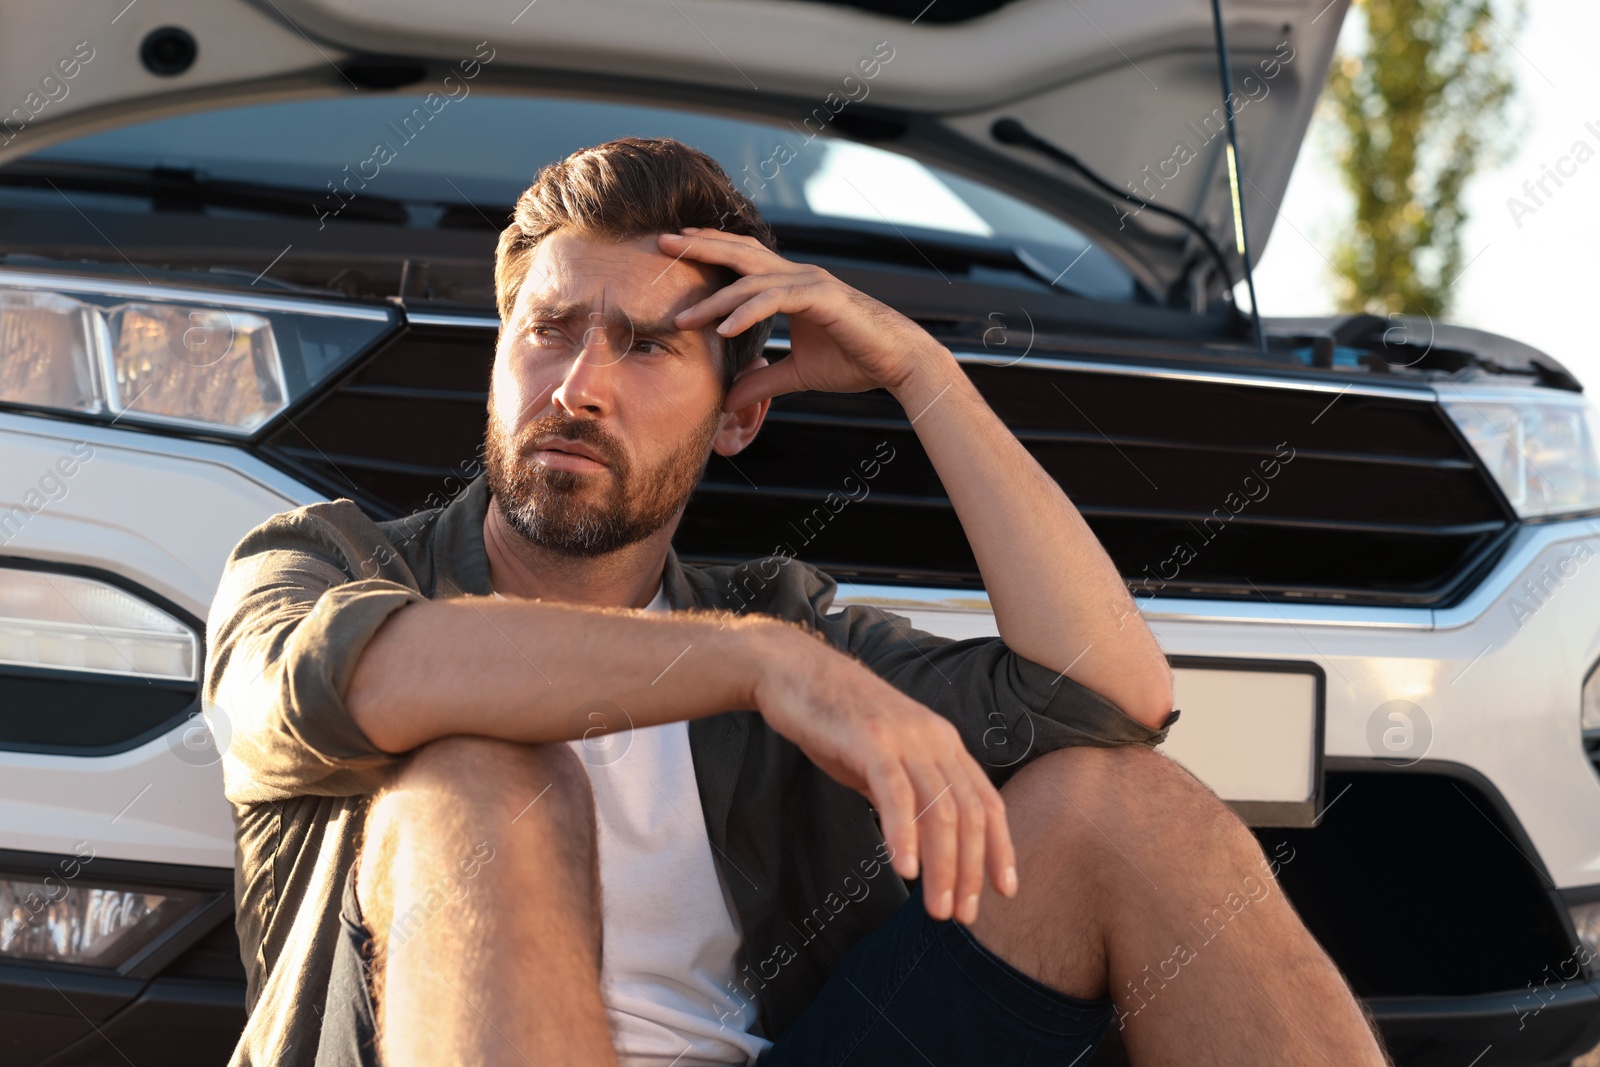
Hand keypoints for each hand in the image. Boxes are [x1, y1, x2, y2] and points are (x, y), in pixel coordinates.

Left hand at [659, 228, 952, 412]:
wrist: (898, 363)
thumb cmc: (855, 362)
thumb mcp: (798, 375)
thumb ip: (763, 382)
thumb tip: (729, 400)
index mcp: (792, 286)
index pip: (743, 261)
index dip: (709, 252)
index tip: (674, 251)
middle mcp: (798, 276)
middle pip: (740, 254)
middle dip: (699, 248)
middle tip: (661, 243)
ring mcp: (810, 283)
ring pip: (751, 281)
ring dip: (714, 300)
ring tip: (683, 318)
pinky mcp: (822, 299)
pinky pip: (775, 300)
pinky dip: (747, 313)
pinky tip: (723, 329)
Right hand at [750, 626, 1018, 924]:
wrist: (797, 671)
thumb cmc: (837, 719)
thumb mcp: (886, 757)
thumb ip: (909, 792)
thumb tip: (923, 841)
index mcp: (945, 743)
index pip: (987, 802)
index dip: (1000, 849)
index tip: (1003, 892)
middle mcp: (934, 739)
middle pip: (968, 814)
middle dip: (969, 871)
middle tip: (960, 914)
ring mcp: (904, 738)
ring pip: (938, 810)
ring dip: (942, 866)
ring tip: (935, 908)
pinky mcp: (870, 740)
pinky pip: (896, 794)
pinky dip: (904, 835)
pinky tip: (904, 868)